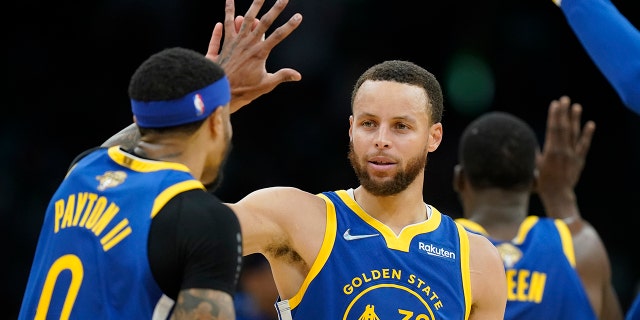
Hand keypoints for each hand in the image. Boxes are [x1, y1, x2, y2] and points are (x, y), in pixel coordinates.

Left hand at [207, 0, 302, 112]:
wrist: (221, 90)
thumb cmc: (244, 90)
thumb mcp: (266, 85)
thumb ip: (282, 76)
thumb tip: (298, 75)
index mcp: (260, 53)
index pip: (278, 35)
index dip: (290, 25)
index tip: (299, 16)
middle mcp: (248, 43)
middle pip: (264, 22)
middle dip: (276, 8)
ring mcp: (236, 41)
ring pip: (245, 18)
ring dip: (254, 5)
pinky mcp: (226, 42)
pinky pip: (227, 24)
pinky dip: (227, 12)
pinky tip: (229, 2)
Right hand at [535, 96, 594, 220]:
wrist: (557, 194)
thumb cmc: (541, 182)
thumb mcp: (533, 166)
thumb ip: (533, 153)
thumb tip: (528, 141)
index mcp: (551, 151)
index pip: (553, 129)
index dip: (554, 115)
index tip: (555, 104)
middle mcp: (563, 151)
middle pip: (564, 128)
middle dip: (564, 112)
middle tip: (565, 99)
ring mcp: (572, 155)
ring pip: (574, 134)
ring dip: (575, 119)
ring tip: (576, 106)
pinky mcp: (579, 160)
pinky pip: (584, 146)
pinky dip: (587, 135)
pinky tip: (590, 124)